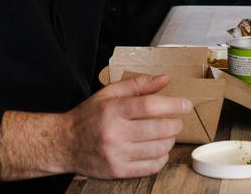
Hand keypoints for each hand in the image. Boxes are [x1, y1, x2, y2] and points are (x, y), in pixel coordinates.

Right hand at [59, 75, 191, 178]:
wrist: (64, 144)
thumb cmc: (89, 116)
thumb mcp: (109, 93)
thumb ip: (138, 85)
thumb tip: (165, 79)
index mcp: (112, 110)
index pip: (149, 105)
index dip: (172, 104)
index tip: (186, 105)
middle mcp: (114, 133)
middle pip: (157, 129)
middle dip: (175, 124)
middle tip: (177, 121)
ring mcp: (115, 154)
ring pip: (157, 149)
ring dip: (170, 141)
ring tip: (168, 135)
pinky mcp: (117, 171)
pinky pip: (150, 167)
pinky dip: (161, 158)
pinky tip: (159, 150)